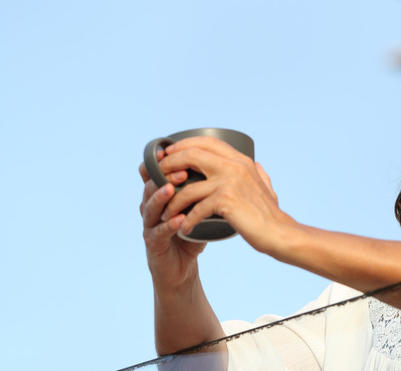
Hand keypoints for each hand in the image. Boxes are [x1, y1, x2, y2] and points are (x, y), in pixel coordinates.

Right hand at [139, 150, 206, 290]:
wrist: (182, 268)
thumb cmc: (192, 234)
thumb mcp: (200, 207)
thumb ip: (208, 187)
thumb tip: (232, 163)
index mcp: (161, 194)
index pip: (156, 172)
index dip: (163, 161)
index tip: (177, 150)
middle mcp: (151, 206)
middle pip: (150, 186)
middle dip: (165, 176)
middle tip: (182, 170)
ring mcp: (150, 225)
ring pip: (149, 207)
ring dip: (161, 197)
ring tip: (173, 189)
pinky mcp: (153, 244)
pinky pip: (157, 232)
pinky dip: (168, 225)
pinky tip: (178, 220)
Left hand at [154, 136, 294, 254]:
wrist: (279, 233)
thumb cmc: (271, 215)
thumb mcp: (266, 187)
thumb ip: (259, 174)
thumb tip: (257, 165)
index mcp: (241, 160)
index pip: (206, 141)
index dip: (183, 145)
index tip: (168, 155)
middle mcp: (235, 166)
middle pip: (191, 154)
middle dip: (169, 165)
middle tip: (157, 178)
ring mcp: (230, 181)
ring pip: (188, 185)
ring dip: (172, 201)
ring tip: (165, 213)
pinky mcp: (226, 200)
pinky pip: (196, 208)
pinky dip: (186, 221)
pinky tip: (184, 229)